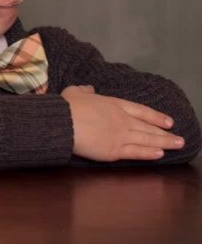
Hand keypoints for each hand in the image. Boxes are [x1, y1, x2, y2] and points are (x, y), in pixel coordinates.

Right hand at [63, 85, 184, 161]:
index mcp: (114, 105)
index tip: (169, 122)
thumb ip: (84, 90)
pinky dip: (149, 153)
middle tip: (180, 138)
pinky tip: (160, 154)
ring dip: (164, 143)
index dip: (156, 117)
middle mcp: (122, 120)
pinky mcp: (115, 150)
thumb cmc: (67, 107)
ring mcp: (120, 136)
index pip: (141, 111)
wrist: (63, 122)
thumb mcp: (75, 92)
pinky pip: (136, 152)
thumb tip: (89, 89)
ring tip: (177, 145)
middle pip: (148, 127)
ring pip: (147, 140)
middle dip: (165, 133)